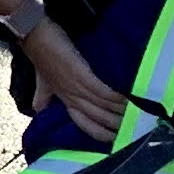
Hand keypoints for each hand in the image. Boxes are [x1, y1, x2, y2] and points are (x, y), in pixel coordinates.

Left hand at [25, 23, 128, 142]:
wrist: (33, 33)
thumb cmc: (41, 54)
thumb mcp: (43, 79)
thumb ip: (43, 94)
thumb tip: (38, 109)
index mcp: (64, 100)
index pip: (84, 124)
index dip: (101, 134)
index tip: (118, 140)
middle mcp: (71, 97)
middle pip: (97, 120)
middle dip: (117, 128)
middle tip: (137, 132)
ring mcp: (75, 87)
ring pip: (102, 108)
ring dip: (122, 114)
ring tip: (140, 118)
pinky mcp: (80, 75)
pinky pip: (102, 92)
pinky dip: (117, 98)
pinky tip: (130, 100)